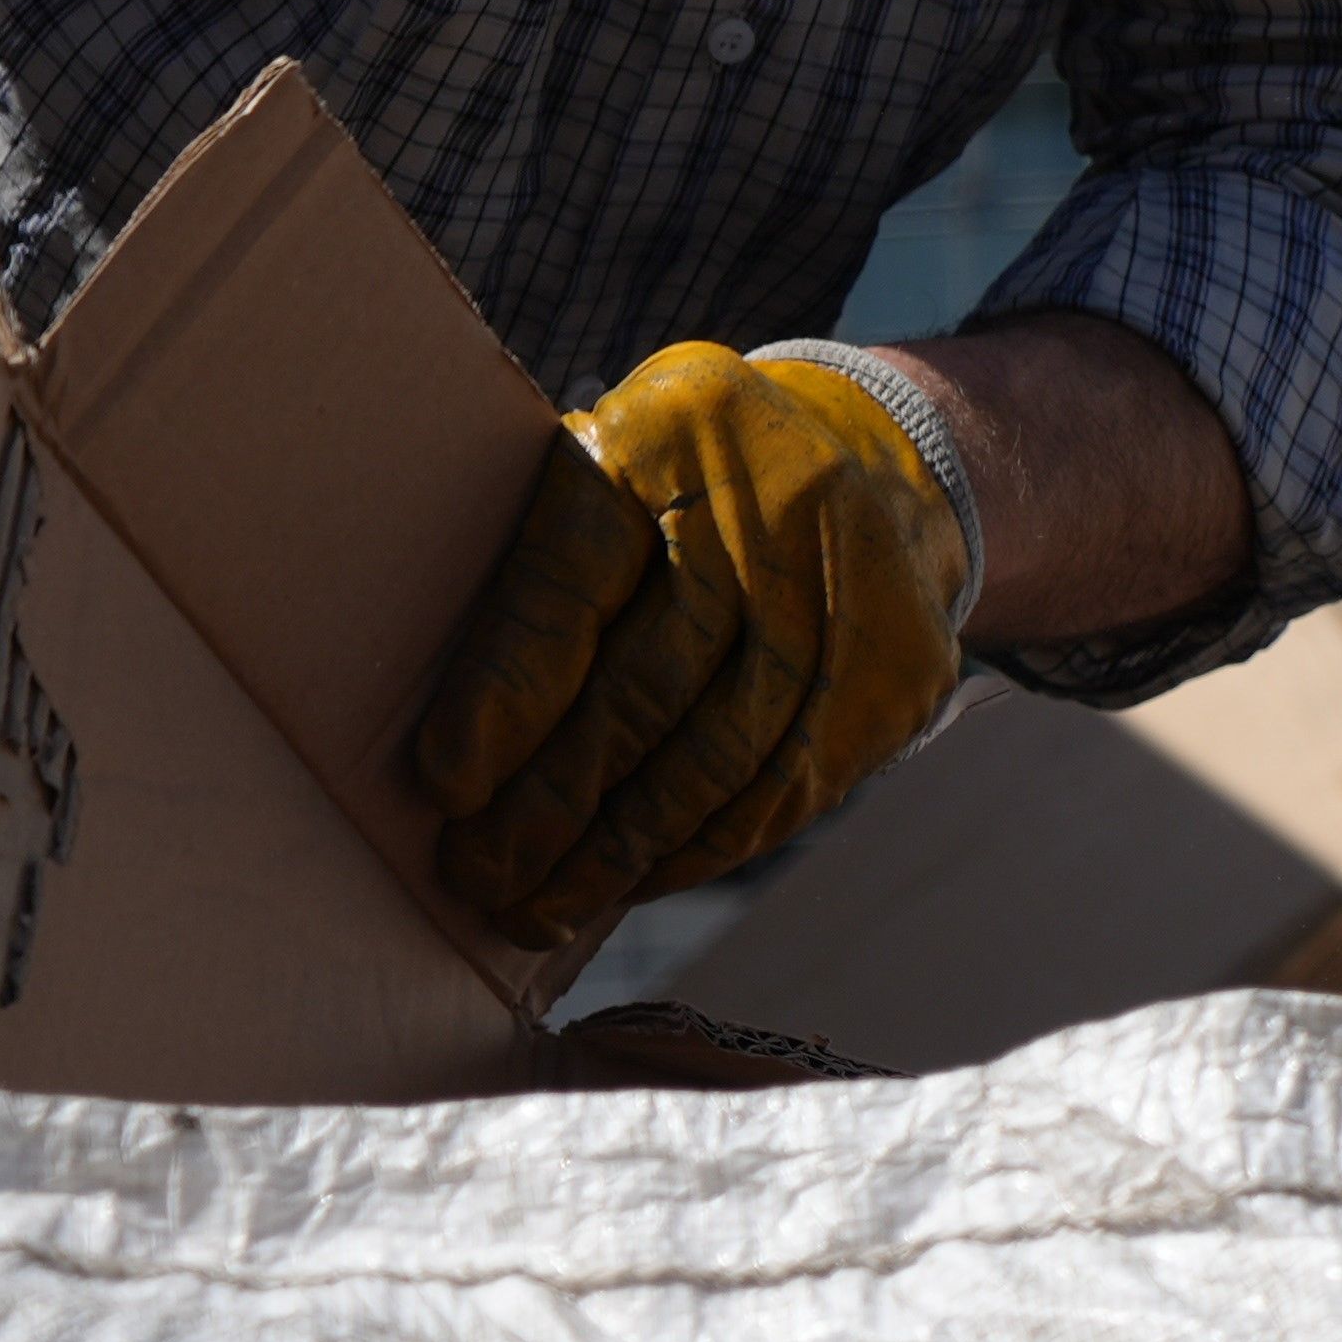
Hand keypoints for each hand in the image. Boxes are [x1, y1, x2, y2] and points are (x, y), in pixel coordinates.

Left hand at [415, 343, 976, 943]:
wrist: (887, 461)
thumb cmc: (687, 481)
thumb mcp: (609, 455)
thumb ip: (536, 557)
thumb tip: (446, 738)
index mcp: (670, 434)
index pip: (573, 581)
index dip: (505, 694)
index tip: (446, 786)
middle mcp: (774, 509)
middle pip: (645, 689)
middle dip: (549, 802)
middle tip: (477, 872)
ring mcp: (850, 601)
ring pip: (715, 764)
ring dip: (615, 855)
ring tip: (536, 906)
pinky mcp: (895, 680)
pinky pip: (779, 796)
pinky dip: (694, 852)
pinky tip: (630, 882)